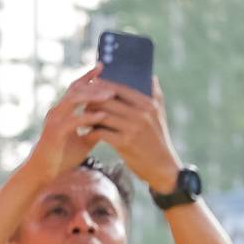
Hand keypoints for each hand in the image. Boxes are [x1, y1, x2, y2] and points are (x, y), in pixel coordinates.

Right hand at [28, 73, 101, 188]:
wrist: (43, 173)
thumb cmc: (61, 158)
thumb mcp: (83, 141)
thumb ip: (94, 129)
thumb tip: (110, 122)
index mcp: (62, 111)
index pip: (76, 88)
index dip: (88, 77)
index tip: (102, 67)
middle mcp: (57, 111)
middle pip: (75, 89)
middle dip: (94, 84)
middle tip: (112, 84)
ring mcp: (55, 120)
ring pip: (74, 99)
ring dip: (93, 96)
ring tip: (110, 95)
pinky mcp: (55, 132)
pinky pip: (74, 120)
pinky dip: (88, 116)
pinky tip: (102, 115)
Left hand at [76, 69, 179, 194]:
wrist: (162, 167)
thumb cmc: (157, 139)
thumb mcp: (160, 115)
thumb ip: (156, 95)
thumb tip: (151, 76)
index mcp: (148, 104)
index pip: (120, 88)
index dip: (103, 85)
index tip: (91, 84)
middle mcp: (141, 114)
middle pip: (108, 100)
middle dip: (92, 100)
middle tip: (81, 101)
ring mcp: (133, 128)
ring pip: (102, 115)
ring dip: (89, 116)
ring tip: (82, 117)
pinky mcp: (125, 143)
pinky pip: (101, 133)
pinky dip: (91, 132)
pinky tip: (86, 132)